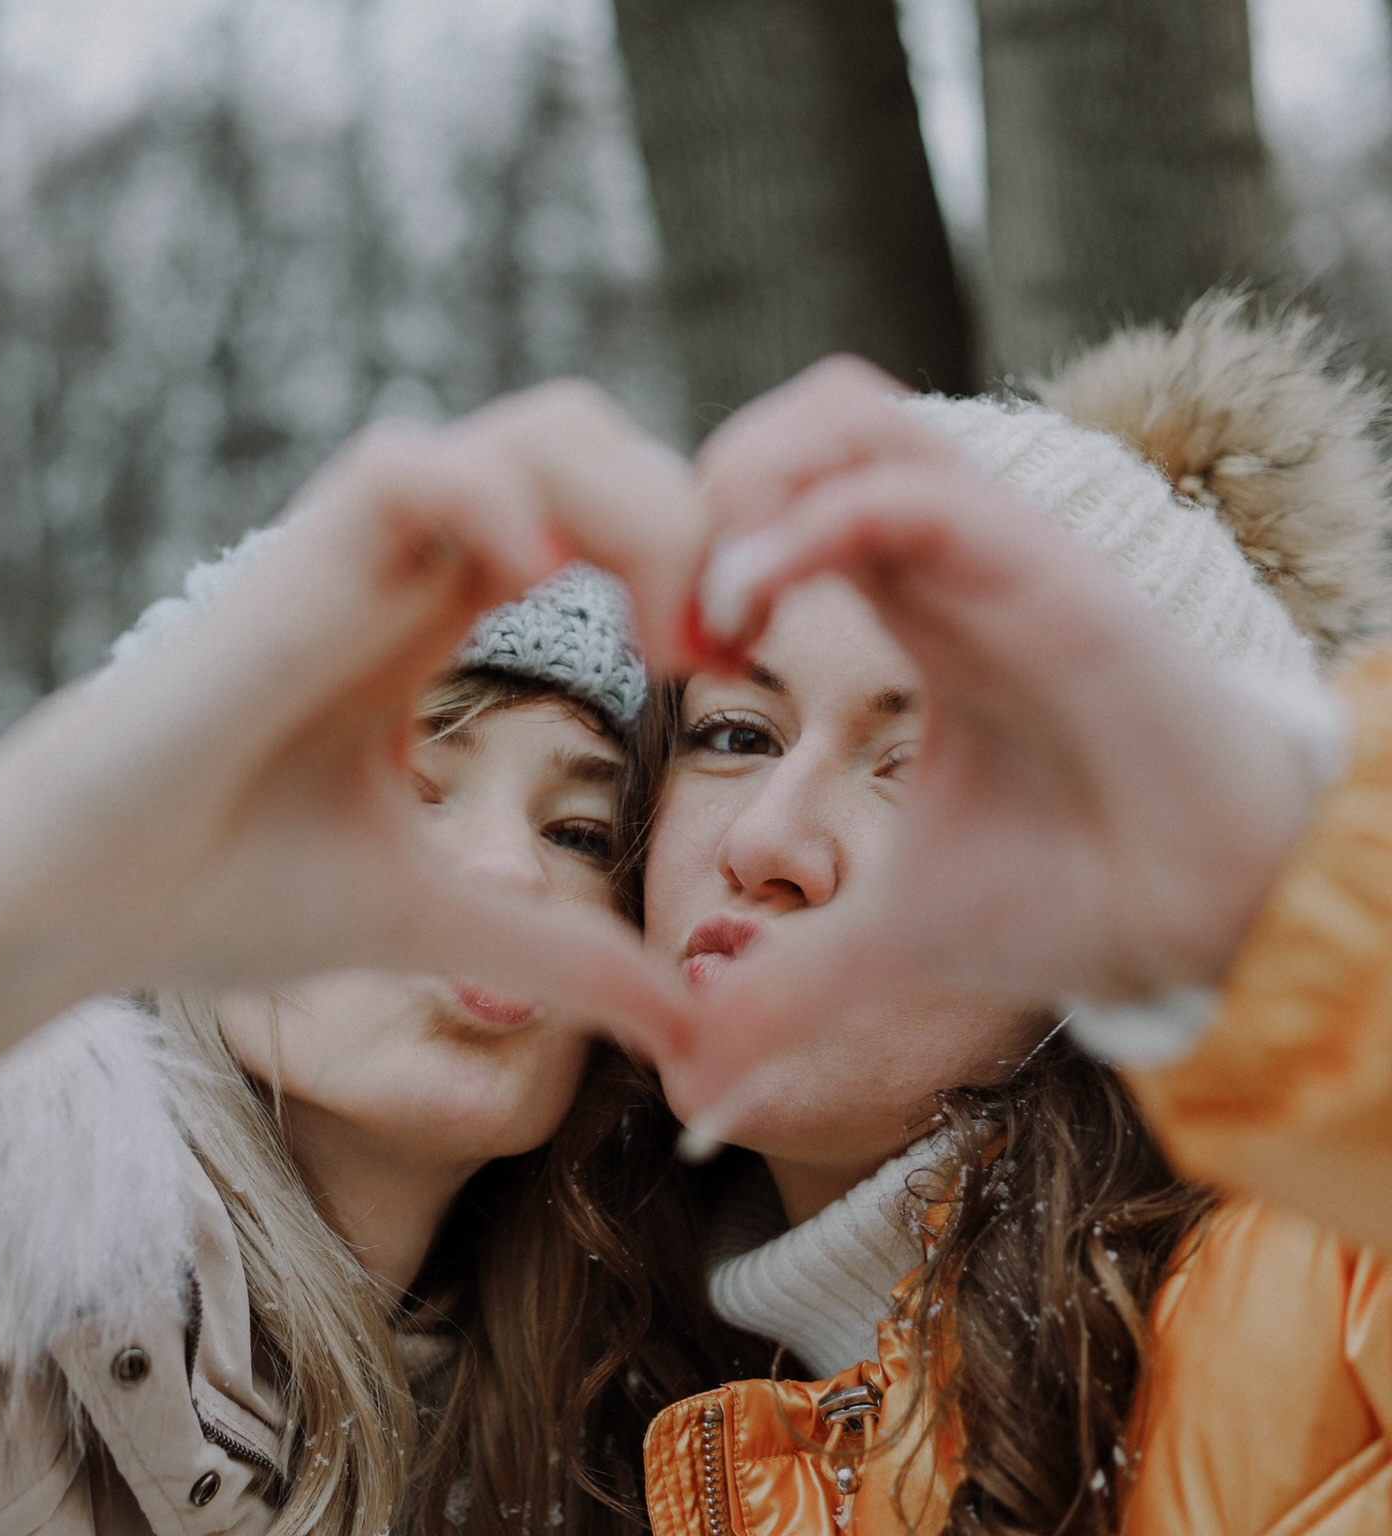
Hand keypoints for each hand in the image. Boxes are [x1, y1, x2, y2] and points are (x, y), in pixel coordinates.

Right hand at [0, 381, 708, 1237]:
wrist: (74, 903)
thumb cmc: (215, 895)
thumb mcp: (433, 922)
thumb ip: (559, 957)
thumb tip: (685, 1034)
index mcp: (435, 618)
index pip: (602, 515)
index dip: (694, 561)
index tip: (728, 672)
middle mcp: (408, 565)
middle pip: (596, 443)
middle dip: (696, 521)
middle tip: (718, 649)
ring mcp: (353, 554)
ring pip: (539, 427)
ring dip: (637, 505)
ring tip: (663, 633)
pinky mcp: (293, 562)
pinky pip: (416, 464)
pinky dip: (498, 504)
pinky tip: (534, 593)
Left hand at [658, 358, 1321, 1122]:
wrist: (1209, 918)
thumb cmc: (1073, 895)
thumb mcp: (884, 940)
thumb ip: (782, 989)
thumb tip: (691, 1091)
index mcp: (912, 604)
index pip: (784, 487)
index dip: (693, 537)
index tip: (652, 651)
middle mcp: (944, 555)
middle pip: (806, 413)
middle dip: (699, 483)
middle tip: (662, 612)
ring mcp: (993, 549)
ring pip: (847, 410)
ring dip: (741, 483)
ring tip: (701, 612)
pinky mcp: (1039, 569)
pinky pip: (901, 490)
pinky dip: (799, 528)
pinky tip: (742, 619)